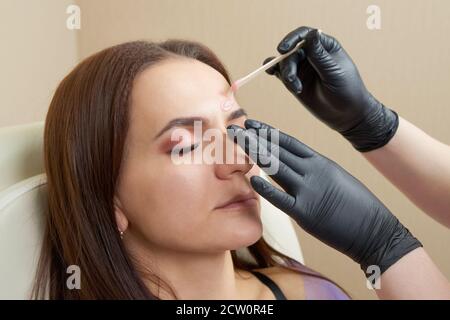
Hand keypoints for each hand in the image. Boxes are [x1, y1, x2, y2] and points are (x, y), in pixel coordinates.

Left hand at [227, 119, 421, 274]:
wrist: (375, 230)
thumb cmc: (357, 205)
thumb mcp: (336, 177)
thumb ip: (315, 170)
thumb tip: (295, 164)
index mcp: (320, 162)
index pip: (288, 142)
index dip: (268, 132)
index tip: (252, 123)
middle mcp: (313, 172)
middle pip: (278, 151)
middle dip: (254, 138)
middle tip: (234, 127)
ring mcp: (309, 192)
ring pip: (277, 168)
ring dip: (255, 153)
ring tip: (237, 142)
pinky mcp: (307, 214)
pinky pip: (282, 199)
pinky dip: (267, 189)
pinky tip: (253, 178)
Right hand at [265, 26, 397, 151]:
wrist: (346, 114)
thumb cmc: (347, 90)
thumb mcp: (334, 71)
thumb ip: (319, 55)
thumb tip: (312, 33)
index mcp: (325, 46)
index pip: (305, 35)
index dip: (292, 39)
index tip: (283, 50)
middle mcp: (312, 54)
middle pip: (291, 51)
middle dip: (288, 64)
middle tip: (291, 80)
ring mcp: (303, 67)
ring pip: (285, 63)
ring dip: (285, 74)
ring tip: (296, 88)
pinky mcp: (296, 80)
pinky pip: (280, 72)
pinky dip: (274, 71)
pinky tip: (270, 72)